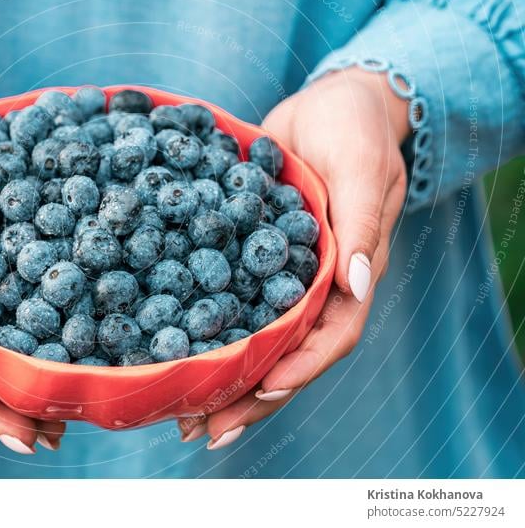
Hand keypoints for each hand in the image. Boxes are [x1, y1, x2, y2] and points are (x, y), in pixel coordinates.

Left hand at [178, 68, 409, 448]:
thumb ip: (362, 225)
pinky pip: (226, 297)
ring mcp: (281, 274)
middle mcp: (315, 285)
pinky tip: (167, 347)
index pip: (332, 334)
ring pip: (254, 337)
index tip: (262, 388)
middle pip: (286, 353)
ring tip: (181, 415)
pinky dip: (202, 327)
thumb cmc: (356, 128)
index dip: (301, 366)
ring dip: (223, 377)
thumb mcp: (363, 168)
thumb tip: (357, 286)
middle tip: (205, 429)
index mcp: (351, 273)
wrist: (331, 101)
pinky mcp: (249, 254)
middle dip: (250, 394)